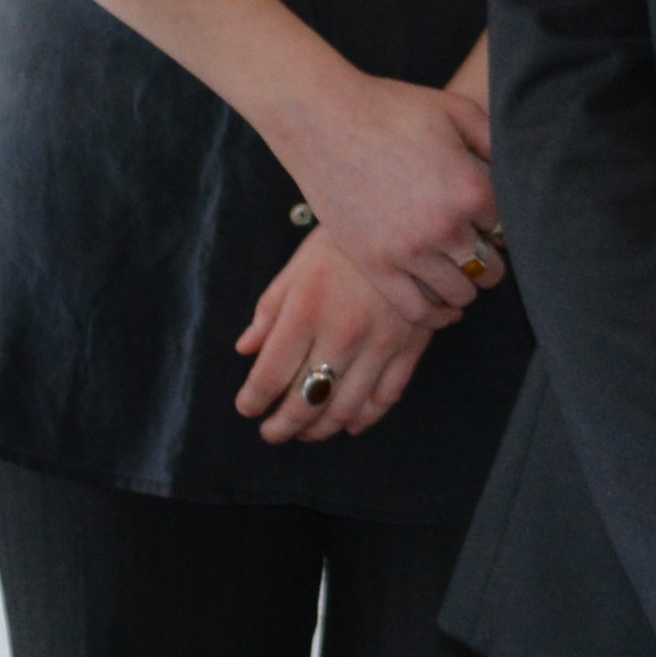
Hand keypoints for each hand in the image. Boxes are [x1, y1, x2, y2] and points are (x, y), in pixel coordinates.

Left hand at [232, 231, 433, 439]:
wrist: (408, 223)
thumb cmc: (343, 242)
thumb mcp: (297, 267)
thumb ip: (269, 311)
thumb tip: (245, 349)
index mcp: (305, 312)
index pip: (270, 375)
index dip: (253, 401)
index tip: (247, 408)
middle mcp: (341, 335)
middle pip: (305, 401)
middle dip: (283, 426)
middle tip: (272, 433)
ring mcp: (379, 345)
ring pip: (345, 408)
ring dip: (321, 429)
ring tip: (306, 432)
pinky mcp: (410, 347)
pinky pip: (386, 397)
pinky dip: (366, 418)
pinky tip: (350, 423)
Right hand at [257, 63, 501, 334]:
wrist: (323, 119)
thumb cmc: (393, 109)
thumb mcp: (457, 110)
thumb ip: (495, 143)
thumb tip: (518, 174)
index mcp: (472, 190)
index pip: (511, 230)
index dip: (504, 226)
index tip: (493, 221)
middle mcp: (445, 227)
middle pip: (491, 268)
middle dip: (491, 260)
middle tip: (480, 249)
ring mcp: (408, 251)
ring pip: (460, 293)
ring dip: (467, 286)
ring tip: (462, 272)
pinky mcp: (375, 266)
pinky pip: (417, 311)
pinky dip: (436, 315)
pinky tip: (444, 308)